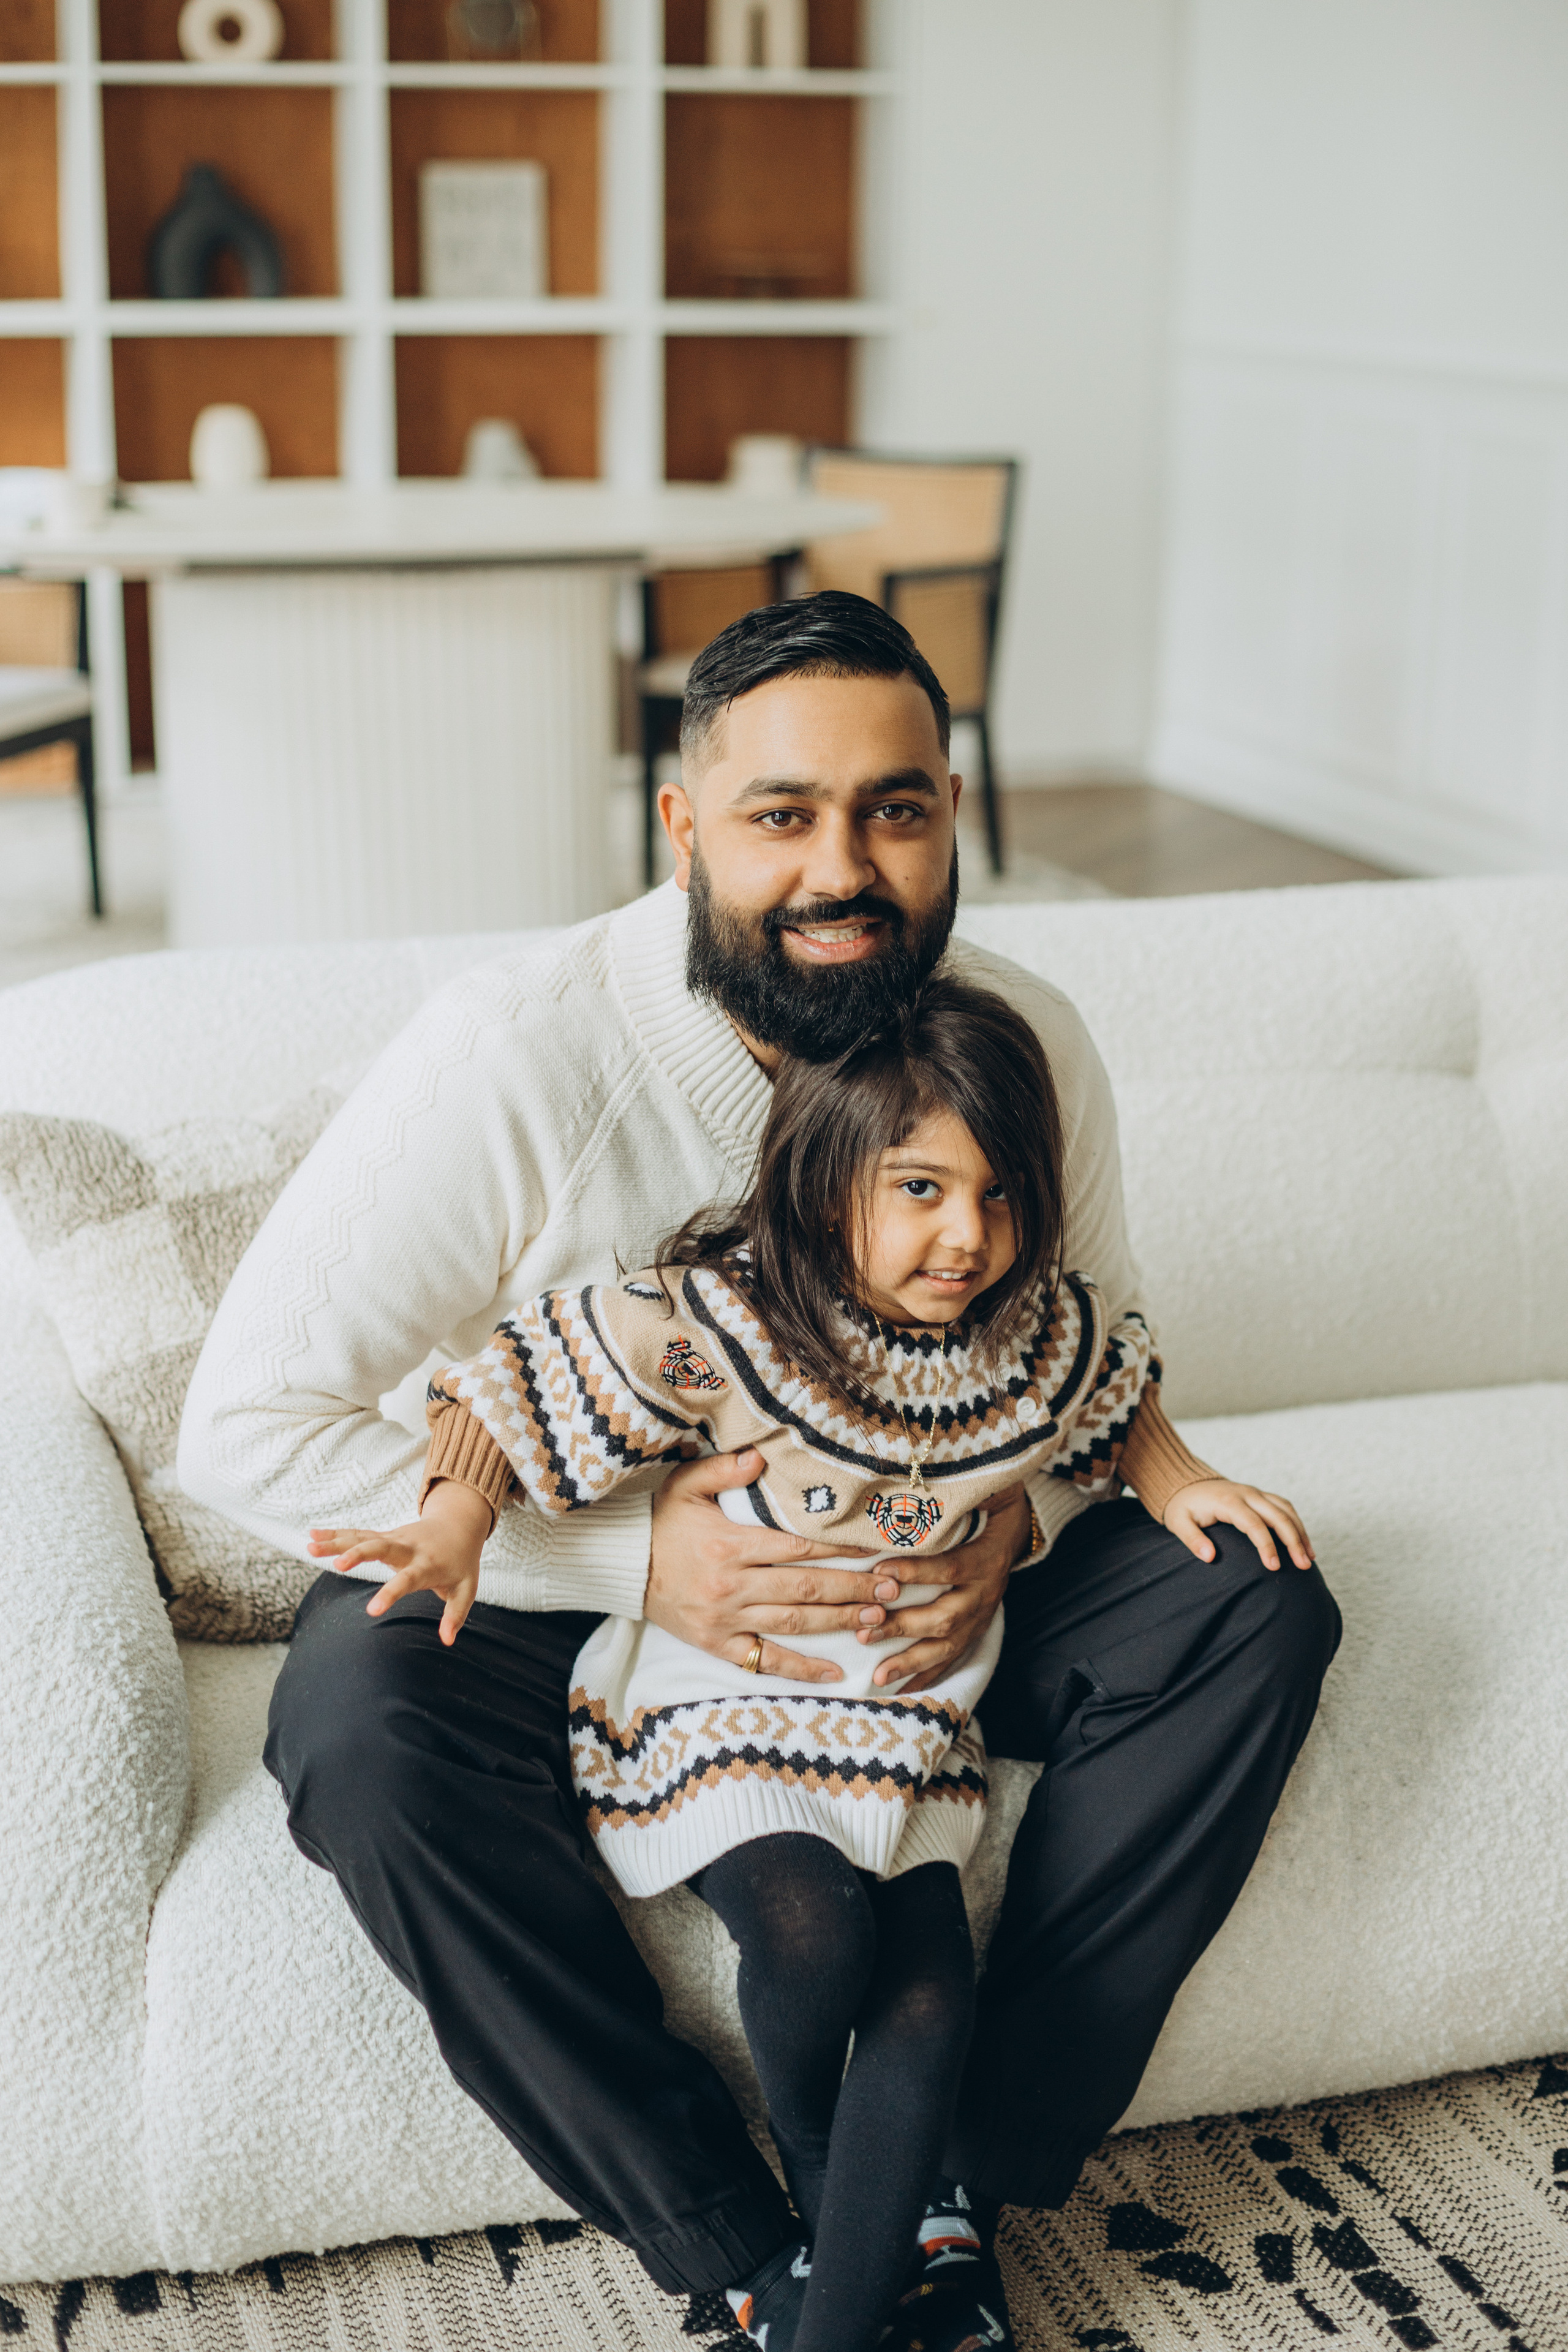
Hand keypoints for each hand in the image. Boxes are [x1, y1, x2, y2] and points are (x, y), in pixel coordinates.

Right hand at [307, 1480, 492, 1645]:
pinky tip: (313, 1535)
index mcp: (427, 1565)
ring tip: (310, 1546)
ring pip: (363, 1538)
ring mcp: (394, 1539)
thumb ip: (456, 1615)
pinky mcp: (384, 1535)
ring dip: (337, 1542)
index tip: (371, 1611)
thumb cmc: (461, 1563)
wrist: (459, 1525)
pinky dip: (336, 1533)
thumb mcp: (466, 1589)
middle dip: (358, 1555)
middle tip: (337, 1565)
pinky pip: (358, 1534)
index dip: (390, 1594)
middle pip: (380, 1548)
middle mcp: (407, 1549)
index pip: (406, 1580)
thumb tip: (447, 1641)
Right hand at [647, 1448, 915, 1684]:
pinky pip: (765, 1660)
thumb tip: (763, 1457)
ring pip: (795, 1624)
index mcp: (730, 1545)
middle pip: (806, 1589)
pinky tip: (836, 1672)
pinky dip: (801, 1669)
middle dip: (854, 1589)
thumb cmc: (660, 1521)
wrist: (623, 1565)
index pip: (798, 1548)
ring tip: (879, 1619)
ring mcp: (726, 1620)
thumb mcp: (685, 1484)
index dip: (840, 1549)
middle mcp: (733, 1586)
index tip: (875, 1548)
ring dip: (840, 1623)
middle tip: (894, 1588)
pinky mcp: (718, 1644)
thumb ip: (725, 1469)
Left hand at [864, 1484, 1028, 1693]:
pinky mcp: (976, 1631)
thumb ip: (962, 1488)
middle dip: (904, 1627)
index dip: (917, 1572)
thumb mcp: (988, 1491)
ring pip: (948, 1646)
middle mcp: (986, 1594)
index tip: (879, 1571)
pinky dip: (927, 1675)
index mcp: (986, 1558)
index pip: (950, 1568)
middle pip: (946, 1617)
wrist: (1020, 1530)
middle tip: (864, 1629)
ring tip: (877, 1673)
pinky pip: (953, 1659)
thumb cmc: (992, 1506)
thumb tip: (930, 1469)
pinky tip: (899, 1688)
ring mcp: (982, 1617)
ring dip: (911, 1661)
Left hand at [1163, 1478, 1314, 1571]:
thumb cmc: (1183, 1506)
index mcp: (1228, 1501)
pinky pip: (1284, 1506)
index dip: (1267, 1546)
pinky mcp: (1259, 1495)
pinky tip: (1302, 1541)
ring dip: (1300, 1533)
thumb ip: (1192, 1539)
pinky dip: (1296, 1523)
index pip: (1254, 1524)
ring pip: (1286, 1510)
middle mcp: (1247, 1494)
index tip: (1274, 1566)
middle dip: (1294, 1541)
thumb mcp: (1178, 1522)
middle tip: (1304, 1566)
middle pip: (1278, 1516)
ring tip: (1309, 1558)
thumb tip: (1209, 1557)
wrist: (1185, 1483)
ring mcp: (1255, 1492)